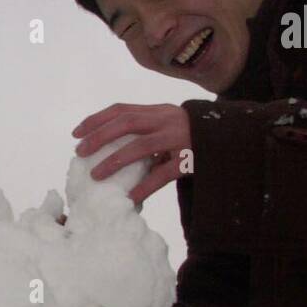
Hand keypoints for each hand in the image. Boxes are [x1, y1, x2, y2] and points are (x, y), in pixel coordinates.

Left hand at [72, 103, 191, 204]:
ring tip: (96, 175)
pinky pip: (163, 174)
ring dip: (115, 161)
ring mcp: (178, 138)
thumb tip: (108, 149)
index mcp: (157, 111)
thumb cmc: (190, 135)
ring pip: (141, 147)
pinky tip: (131, 197)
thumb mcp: (166, 125)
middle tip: (81, 153)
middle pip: (126, 123)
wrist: (230, 139)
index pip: (121, 109)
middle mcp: (166, 120)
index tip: (77, 133)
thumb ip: (144, 131)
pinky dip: (144, 186)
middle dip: (99, 137)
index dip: (96, 119)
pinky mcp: (189, 159)